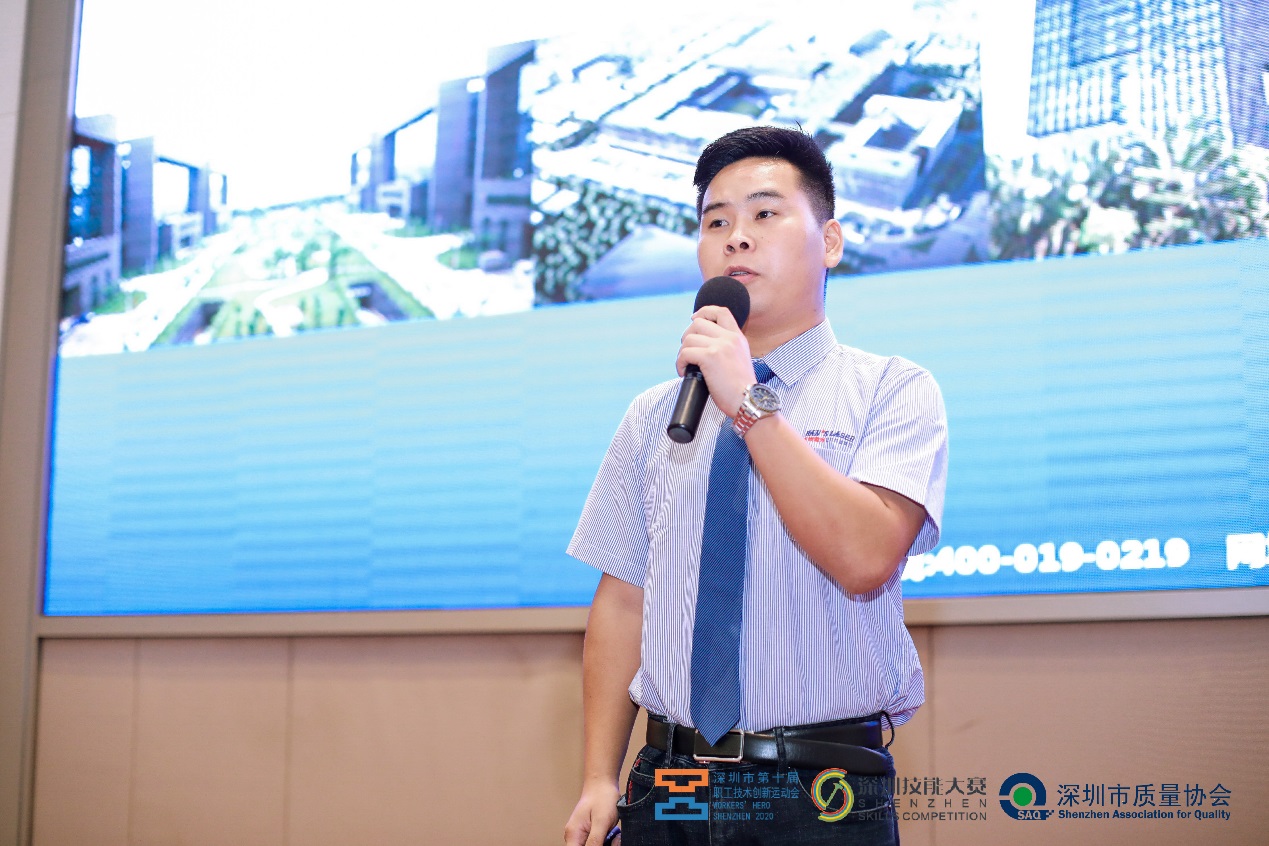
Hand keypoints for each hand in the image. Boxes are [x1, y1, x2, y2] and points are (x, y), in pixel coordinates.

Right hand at [564, 782, 619, 845]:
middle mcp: (574, 838)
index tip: (603, 844)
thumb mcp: (601, 822)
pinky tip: (614, 835)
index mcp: (573, 836)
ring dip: (607, 845)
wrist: (603, 783)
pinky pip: (597, 845)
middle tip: (614, 839)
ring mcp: (581, 836)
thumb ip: (594, 841)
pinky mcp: (589, 834)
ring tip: (615, 835)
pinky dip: (607, 842)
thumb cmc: (602, 797)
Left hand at [676, 304, 754, 418]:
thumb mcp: (739, 359)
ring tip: (686, 366)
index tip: (693, 318)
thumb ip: (726, 348)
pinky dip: (680, 363)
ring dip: (682, 353)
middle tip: (687, 353)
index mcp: (738, 337)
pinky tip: (683, 372)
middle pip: (698, 323)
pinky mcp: (710, 357)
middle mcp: (730, 338)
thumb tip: (701, 344)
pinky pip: (685, 353)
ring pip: (688, 339)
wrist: (749, 401)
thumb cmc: (741, 388)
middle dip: (687, 336)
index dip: (704, 311)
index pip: (721, 311)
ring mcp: (720, 346)